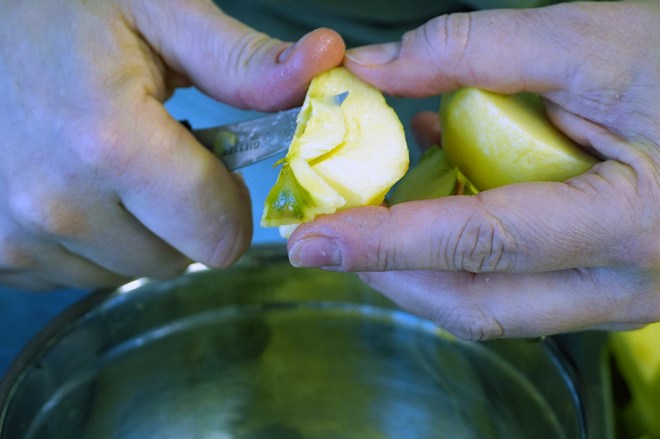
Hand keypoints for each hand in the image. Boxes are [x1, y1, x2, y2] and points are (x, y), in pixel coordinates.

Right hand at [0, 0, 344, 289]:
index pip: (219, 234)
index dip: (230, 203)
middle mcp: (57, 205)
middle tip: (154, 156)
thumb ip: (243, 61)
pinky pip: (80, 274)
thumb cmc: (56, 10)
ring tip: (107, 164)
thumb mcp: (158, 15)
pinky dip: (93, 241)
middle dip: (185, 216)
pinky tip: (74, 185)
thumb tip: (326, 61)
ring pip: (131, 269)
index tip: (212, 168)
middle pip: (180, 259)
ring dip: (138, 229)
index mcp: (108, 144)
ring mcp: (18, 236)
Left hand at [287, 1, 659, 338]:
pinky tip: (442, 201)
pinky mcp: (608, 283)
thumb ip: (478, 49)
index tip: (316, 242)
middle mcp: (628, 282)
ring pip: (494, 307)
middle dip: (393, 272)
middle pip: (477, 303)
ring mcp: (620, 293)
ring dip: (422, 268)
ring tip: (380, 216)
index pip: (481, 244)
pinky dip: (463, 254)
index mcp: (634, 223)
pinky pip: (517, 287)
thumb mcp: (598, 39)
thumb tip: (378, 68)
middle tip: (334, 236)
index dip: (387, 242)